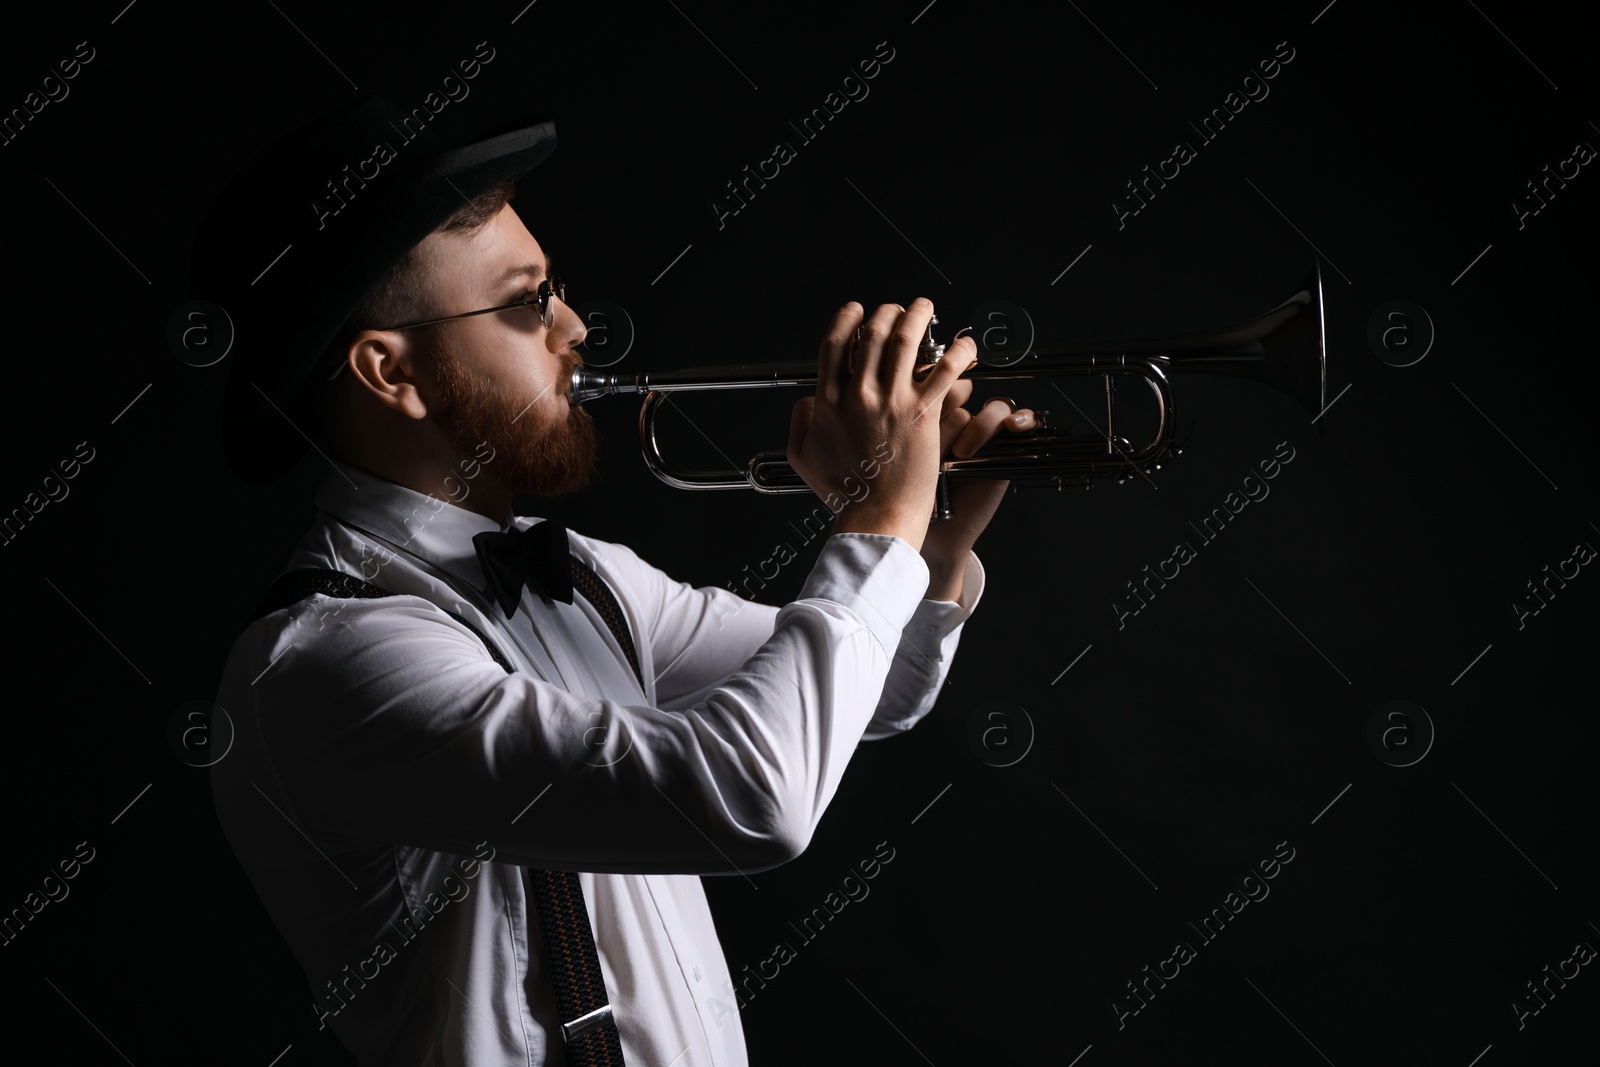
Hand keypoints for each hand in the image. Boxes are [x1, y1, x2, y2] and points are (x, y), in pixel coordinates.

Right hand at [787, 299, 977, 552]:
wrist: (876, 515)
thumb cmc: (844, 493)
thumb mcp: (802, 456)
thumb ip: (801, 421)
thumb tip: (809, 399)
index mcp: (829, 401)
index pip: (835, 344)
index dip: (847, 319)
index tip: (857, 310)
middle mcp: (859, 395)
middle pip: (872, 334)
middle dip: (886, 312)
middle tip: (896, 310)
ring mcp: (892, 402)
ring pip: (906, 341)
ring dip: (917, 317)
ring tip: (924, 308)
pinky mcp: (923, 415)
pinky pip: (945, 371)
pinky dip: (958, 351)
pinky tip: (965, 344)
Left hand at [918, 379, 1038, 600]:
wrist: (932, 530)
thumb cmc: (913, 493)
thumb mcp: (907, 450)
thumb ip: (914, 417)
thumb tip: (928, 384)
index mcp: (930, 413)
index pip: (936, 381)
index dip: (933, 387)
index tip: (923, 405)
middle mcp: (959, 420)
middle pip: (963, 391)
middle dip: (950, 414)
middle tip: (935, 441)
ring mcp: (985, 434)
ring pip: (991, 408)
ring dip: (978, 429)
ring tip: (962, 454)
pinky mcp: (1008, 450)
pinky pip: (1022, 420)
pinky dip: (1022, 419)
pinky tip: (1014, 427)